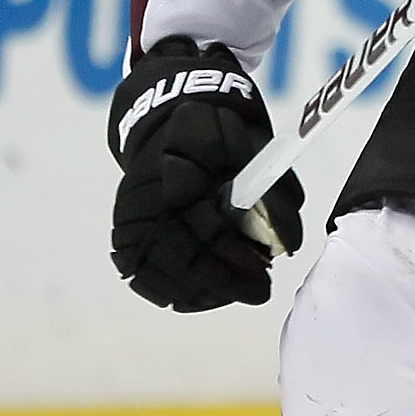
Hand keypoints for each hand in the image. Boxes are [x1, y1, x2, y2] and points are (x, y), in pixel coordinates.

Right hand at [108, 38, 304, 311]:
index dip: (238, 258)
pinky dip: (176, 292)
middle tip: (259, 291)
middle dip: (226, 283)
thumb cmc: (214, 129)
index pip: (206, 230)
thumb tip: (292, 243)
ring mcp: (129, 220)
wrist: (163, 121)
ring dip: (204, 293)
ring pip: (164, 275)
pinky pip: (143, 277)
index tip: (268, 271)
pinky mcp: (122, 235)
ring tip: (236, 292)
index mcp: (177, 172)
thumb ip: (274, 191)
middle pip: (184, 260)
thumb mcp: (250, 142)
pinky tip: (205, 294)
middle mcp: (145, 200)